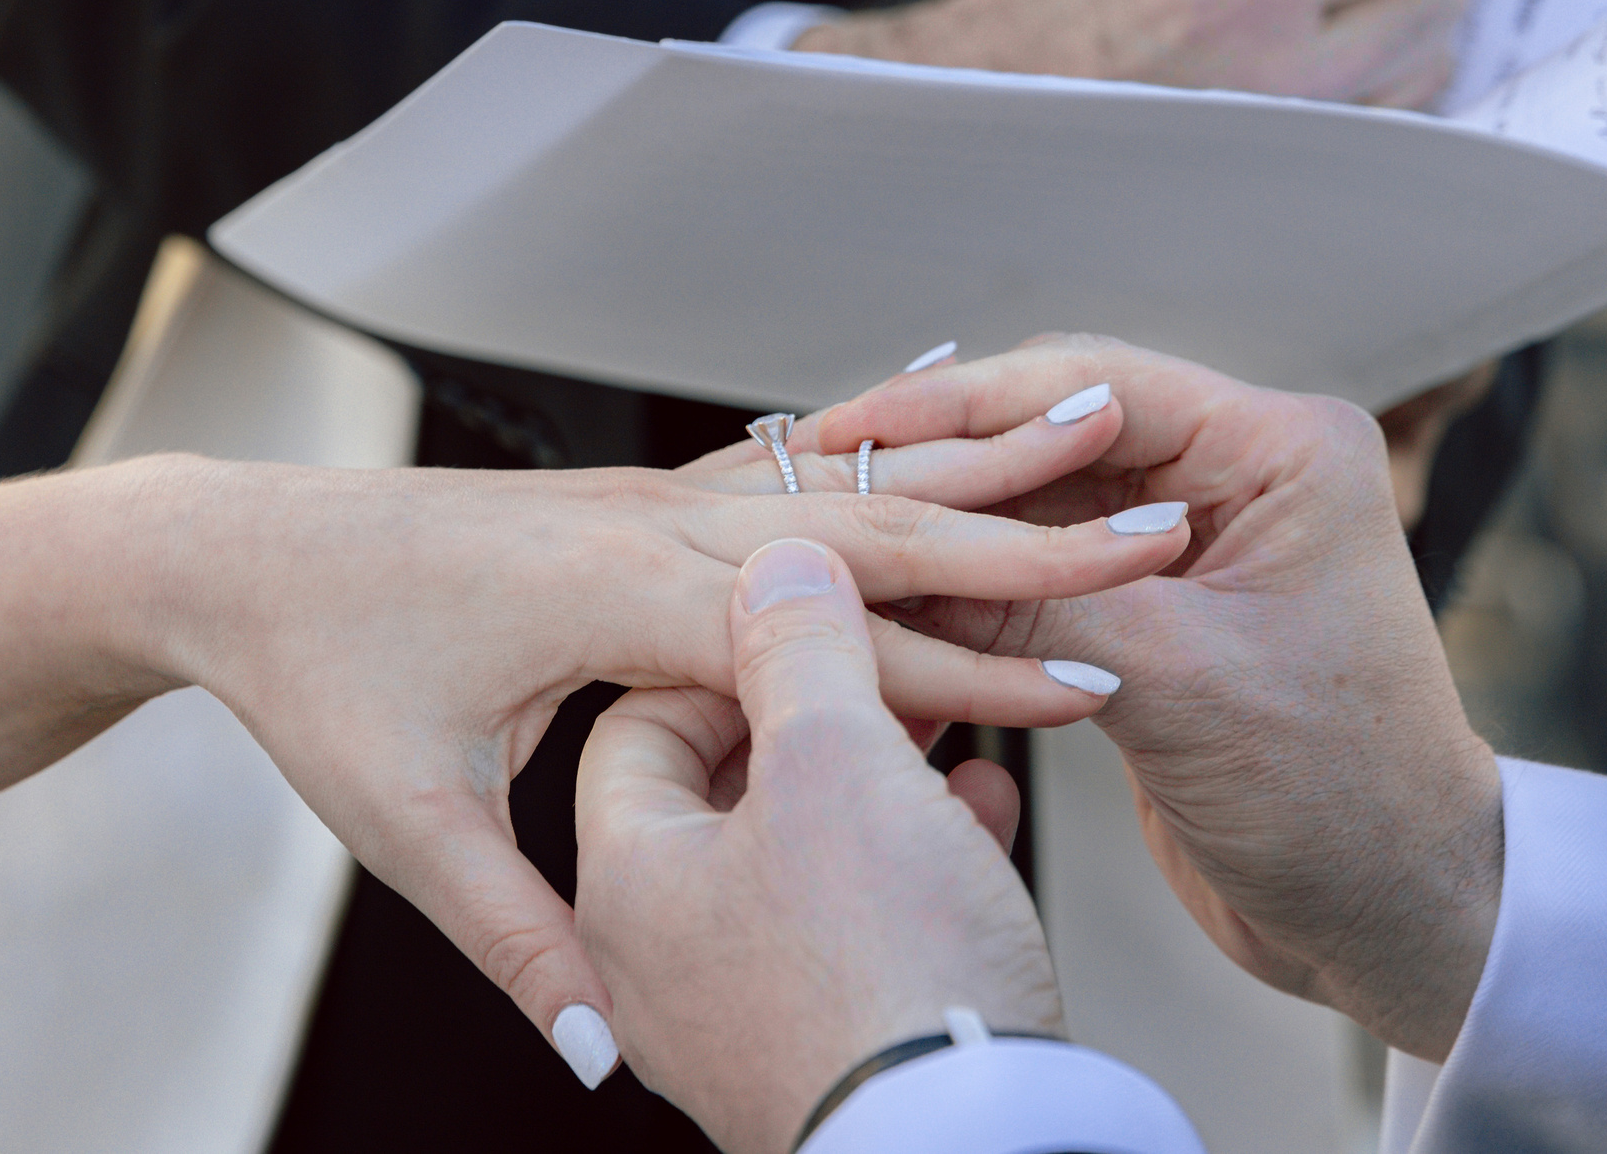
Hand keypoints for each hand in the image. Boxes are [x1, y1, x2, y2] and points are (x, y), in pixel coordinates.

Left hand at [121, 407, 1180, 1080]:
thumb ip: (513, 935)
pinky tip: (950, 440)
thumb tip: (593, 1054)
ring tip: (1100, 428)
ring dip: (978, 464)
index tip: (1096, 682)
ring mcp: (647, 499)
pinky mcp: (637, 500)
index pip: (836, 638)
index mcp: (615, 599)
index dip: (973, 668)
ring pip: (848, 479)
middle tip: (1162, 517)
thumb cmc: (321, 679)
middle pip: (875, 524)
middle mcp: (649, 526)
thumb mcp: (406, 819)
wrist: (246, 548)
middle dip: (1030, 530)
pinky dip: (891, 460)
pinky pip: (794, 472)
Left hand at [575, 539, 1061, 1153]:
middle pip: (733, 766)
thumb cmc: (879, 981)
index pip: (654, 703)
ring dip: (882, 764)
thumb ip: (797, 651)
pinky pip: (848, 911)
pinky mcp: (814, 1042)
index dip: (752, 634)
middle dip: (831, 694)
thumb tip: (779, 565)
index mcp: (626, 862)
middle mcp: (656, 939)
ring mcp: (731, 1002)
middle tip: (899, 636)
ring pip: (801, 836)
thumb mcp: (833, 772)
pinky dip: (909, 844)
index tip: (838, 600)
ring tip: (954, 709)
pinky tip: (981, 793)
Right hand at [796, 0, 1462, 108]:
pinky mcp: (1284, 187)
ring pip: (1426, 73)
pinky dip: (1382, 86)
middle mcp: (1271, 78)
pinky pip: (1387, 130)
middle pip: (1437, 1)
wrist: (979, 117)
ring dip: (1408, 30)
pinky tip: (1324, 63)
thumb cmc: (1060, 7)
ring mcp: (1282, 146)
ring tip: (1332, 10)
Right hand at [814, 337, 1501, 1060]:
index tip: (855, 422)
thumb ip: (1036, 600)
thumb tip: (888, 556)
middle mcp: (1245, 475)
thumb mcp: (1173, 684)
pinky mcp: (1167, 606)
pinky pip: (1051, 562)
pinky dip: (980, 573)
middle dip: (946, 451)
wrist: (1394, 919)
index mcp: (1281, 451)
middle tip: (826, 469)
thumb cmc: (1335, 800)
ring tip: (840, 523)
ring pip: (1044, 494)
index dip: (962, 400)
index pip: (1093, 386)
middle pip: (1059, 426)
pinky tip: (898, 586)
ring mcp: (1203, 539)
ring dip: (955, 513)